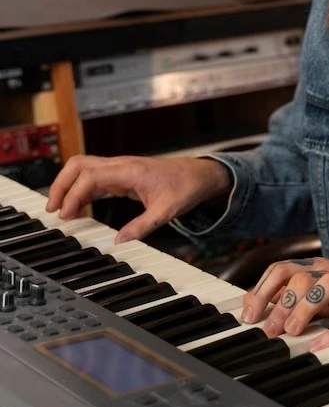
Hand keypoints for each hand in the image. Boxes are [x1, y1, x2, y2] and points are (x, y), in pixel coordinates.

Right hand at [45, 155, 231, 242]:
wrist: (199, 174)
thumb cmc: (185, 187)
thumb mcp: (167, 211)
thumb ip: (142, 226)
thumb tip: (117, 242)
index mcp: (129, 170)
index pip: (90, 176)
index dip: (74, 195)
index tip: (66, 215)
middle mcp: (120, 165)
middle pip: (78, 165)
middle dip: (61, 185)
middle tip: (52, 210)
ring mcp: (119, 168)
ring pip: (83, 168)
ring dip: (68, 187)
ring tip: (60, 212)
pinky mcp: (120, 174)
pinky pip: (93, 178)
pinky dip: (81, 191)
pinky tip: (78, 209)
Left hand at [242, 258, 328, 351]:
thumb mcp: (315, 287)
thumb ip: (285, 292)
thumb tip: (249, 301)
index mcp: (314, 267)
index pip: (281, 269)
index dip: (260, 291)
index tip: (249, 316)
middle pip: (299, 278)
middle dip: (280, 305)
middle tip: (269, 331)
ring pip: (324, 288)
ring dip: (304, 310)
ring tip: (292, 332)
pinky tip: (320, 346)